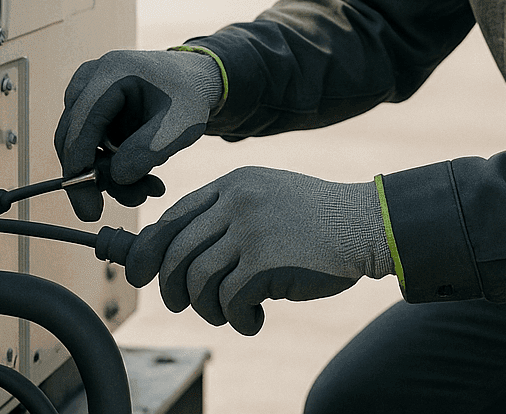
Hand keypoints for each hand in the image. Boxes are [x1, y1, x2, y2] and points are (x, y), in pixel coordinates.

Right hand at [54, 49, 223, 220]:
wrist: (195, 81)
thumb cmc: (190, 96)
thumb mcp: (181, 125)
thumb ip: (148, 149)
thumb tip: (116, 177)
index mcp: (112, 72)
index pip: (82, 122)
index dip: (80, 165)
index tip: (89, 206)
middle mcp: (90, 79)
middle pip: (73, 138)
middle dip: (99, 178)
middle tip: (135, 199)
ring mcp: (87, 93)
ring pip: (82, 148)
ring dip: (111, 176)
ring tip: (151, 187)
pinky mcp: (91, 110)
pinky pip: (91, 146)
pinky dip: (113, 167)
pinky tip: (144, 176)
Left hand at [124, 167, 392, 335]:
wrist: (365, 223)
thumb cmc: (315, 219)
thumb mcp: (266, 198)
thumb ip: (227, 214)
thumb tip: (174, 255)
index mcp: (233, 184)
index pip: (173, 217)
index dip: (149, 250)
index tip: (140, 275)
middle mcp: (237, 202)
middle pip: (176, 252)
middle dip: (171, 287)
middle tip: (181, 305)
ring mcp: (251, 230)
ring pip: (198, 280)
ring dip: (207, 308)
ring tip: (228, 314)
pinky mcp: (266, 262)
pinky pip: (229, 300)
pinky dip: (236, 319)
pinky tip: (253, 321)